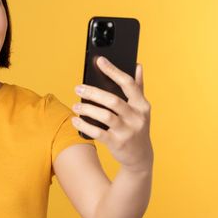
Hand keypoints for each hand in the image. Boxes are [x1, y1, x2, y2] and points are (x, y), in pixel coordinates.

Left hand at [72, 56, 152, 171]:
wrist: (140, 157)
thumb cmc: (137, 127)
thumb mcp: (141, 109)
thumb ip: (139, 87)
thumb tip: (138, 65)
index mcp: (142, 105)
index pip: (128, 83)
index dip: (113, 70)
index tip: (100, 61)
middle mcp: (137, 117)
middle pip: (113, 100)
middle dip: (93, 93)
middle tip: (78, 88)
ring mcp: (127, 131)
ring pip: (105, 116)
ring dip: (88, 109)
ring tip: (76, 105)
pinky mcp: (118, 143)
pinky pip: (98, 133)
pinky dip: (85, 125)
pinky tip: (76, 120)